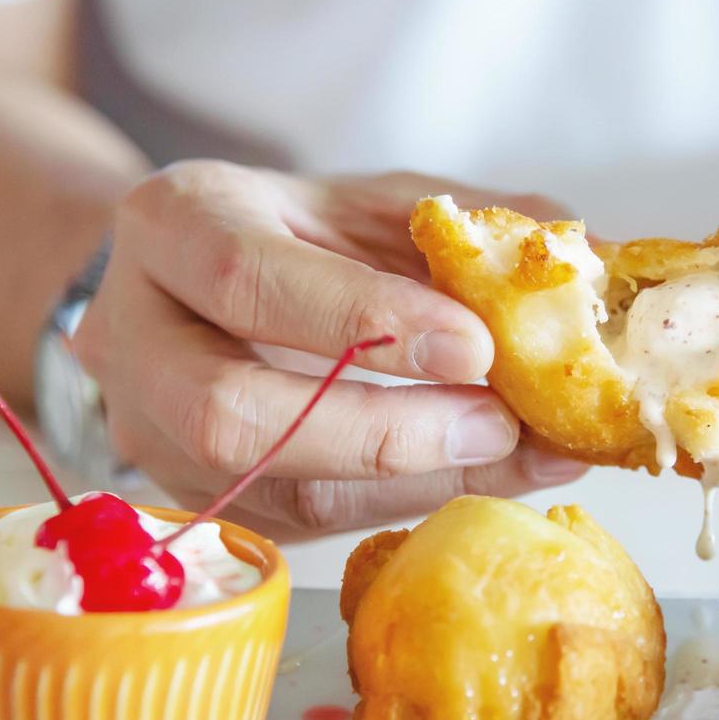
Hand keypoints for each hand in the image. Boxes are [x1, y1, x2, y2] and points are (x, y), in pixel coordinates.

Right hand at [74, 161, 587, 537]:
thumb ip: (462, 226)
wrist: (195, 284)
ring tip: (518, 451)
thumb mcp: (370, 200)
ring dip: (408, 479)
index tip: (476, 345)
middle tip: (498, 424)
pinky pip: (304, 519)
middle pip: (228, 410)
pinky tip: (487, 472)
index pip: (246, 275)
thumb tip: (583, 260)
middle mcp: (135, 335)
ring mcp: (152, 430)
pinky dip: (407, 499)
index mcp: (172, 224)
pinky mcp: (201, 495)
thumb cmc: (299, 233)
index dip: (361, 319)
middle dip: (379, 429)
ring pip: (266, 486)